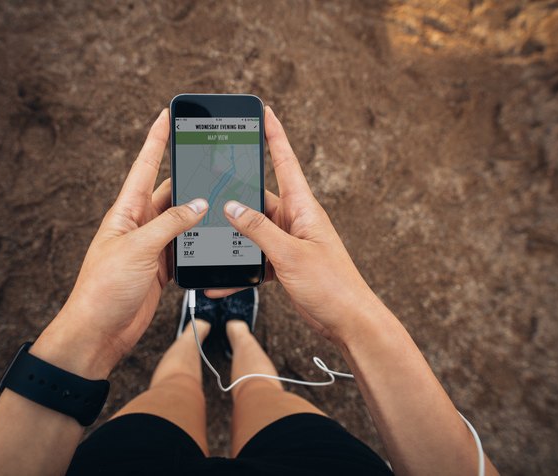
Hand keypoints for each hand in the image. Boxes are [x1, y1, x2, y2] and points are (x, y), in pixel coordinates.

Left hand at [32, 109, 206, 377]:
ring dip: (197, 215)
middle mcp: (138, 225)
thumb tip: (199, 204)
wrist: (99, 331)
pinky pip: (183, 246)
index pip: (144, 167)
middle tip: (212, 163)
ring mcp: (150, 247)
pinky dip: (197, 242)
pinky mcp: (159, 267)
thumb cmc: (103, 289)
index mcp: (125, 213)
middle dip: (189, 179)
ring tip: (221, 203)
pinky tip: (211, 239)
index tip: (166, 116)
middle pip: (168, 193)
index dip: (156, 140)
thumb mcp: (139, 249)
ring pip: (180, 221)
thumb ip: (171, 224)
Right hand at [208, 107, 382, 343]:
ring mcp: (289, 242)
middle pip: (258, 199)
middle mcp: (295, 220)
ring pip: (253, 231)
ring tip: (210, 242)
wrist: (348, 322)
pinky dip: (241, 269)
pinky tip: (222, 281)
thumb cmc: (332, 285)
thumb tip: (232, 206)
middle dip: (234, 197)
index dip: (274, 135)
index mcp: (303, 208)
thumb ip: (259, 230)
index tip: (264, 112)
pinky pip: (257, 259)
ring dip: (234, 240)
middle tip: (209, 188)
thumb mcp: (290, 254)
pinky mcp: (285, 264)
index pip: (285, 162)